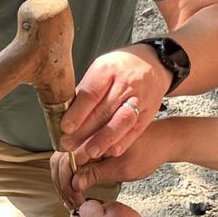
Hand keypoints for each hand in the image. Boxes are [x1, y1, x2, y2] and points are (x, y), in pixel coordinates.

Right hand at [50, 121, 171, 207]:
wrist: (161, 141)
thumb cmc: (148, 153)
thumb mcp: (124, 168)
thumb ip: (97, 174)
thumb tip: (74, 183)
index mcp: (94, 135)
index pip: (67, 161)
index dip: (67, 184)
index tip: (75, 200)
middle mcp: (86, 133)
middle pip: (59, 160)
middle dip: (61, 184)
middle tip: (72, 202)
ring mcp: (85, 138)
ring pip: (61, 159)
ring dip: (63, 180)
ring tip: (72, 199)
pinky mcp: (87, 143)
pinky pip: (70, 158)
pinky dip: (68, 174)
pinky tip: (74, 188)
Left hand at [59, 46, 169, 161]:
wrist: (152, 64)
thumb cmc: (119, 68)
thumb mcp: (100, 69)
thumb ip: (85, 92)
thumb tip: (67, 117)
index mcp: (107, 69)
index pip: (91, 93)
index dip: (77, 113)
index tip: (65, 128)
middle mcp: (125, 83)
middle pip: (103, 110)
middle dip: (84, 131)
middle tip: (68, 145)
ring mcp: (140, 98)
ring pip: (121, 121)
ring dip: (104, 139)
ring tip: (90, 152)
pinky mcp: (148, 112)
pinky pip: (135, 129)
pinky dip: (122, 142)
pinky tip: (110, 151)